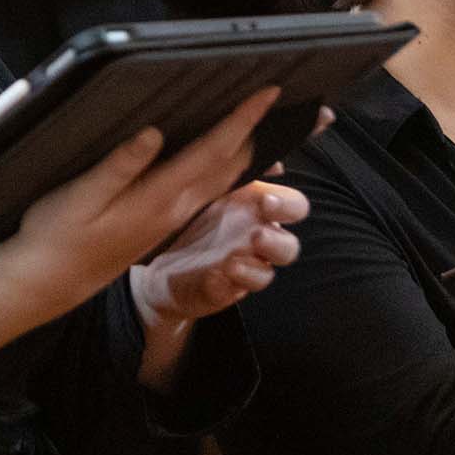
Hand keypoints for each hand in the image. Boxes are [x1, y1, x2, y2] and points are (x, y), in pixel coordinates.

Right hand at [0, 87, 280, 366]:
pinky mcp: (164, 221)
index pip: (214, 152)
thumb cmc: (57, 234)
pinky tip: (225, 151)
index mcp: (160, 198)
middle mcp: (176, 208)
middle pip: (230, 165)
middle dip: (257, 129)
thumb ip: (118, 166)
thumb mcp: (79, 198)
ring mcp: (173, 218)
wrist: (51, 282)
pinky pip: (208, 186)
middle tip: (277, 94)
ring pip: (223, 178)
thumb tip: (154, 132)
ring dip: (246, 146)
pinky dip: (226, 163)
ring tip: (260, 114)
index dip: (242, 120)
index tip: (268, 91)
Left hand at [130, 176, 310, 333]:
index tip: (266, 201)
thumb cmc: (192, 211)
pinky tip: (212, 276)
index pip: (294, 208)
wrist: (160, 254)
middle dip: (277, 241)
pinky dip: (226, 285)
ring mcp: (244, 268)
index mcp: (258, 210)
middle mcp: (257, 240)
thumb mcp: (208, 184)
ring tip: (231, 261)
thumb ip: (237, 170)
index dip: (288, 205)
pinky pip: (235, 292)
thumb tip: (274, 162)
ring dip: (254, 267)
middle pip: (290, 247)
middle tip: (256, 234)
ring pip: (269, 273)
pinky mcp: (226, 290)